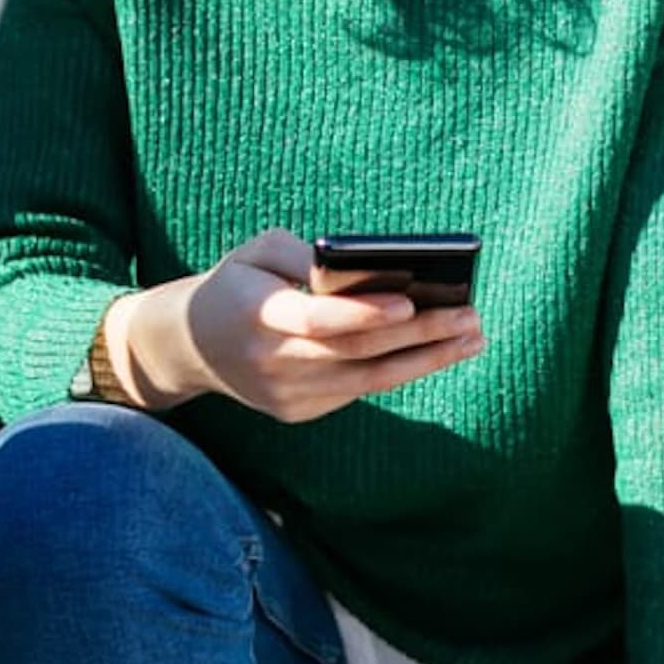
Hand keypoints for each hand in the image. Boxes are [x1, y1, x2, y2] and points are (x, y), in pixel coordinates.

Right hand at [107, 229, 484, 420]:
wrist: (191, 345)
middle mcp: (272, 361)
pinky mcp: (298, 411)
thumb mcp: (258, 251)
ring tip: (472, 338)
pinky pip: (358, 389)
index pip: (317, 320)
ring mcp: (286, 394)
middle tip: (470, 316)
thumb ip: (308, 257)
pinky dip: (400, 369)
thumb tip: (369, 272)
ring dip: (426, 359)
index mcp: (257, 314)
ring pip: (368, 379)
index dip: (364, 313)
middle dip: (420, 334)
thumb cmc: (238, 283)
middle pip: (356, 352)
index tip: (410, 303)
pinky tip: (437, 351)